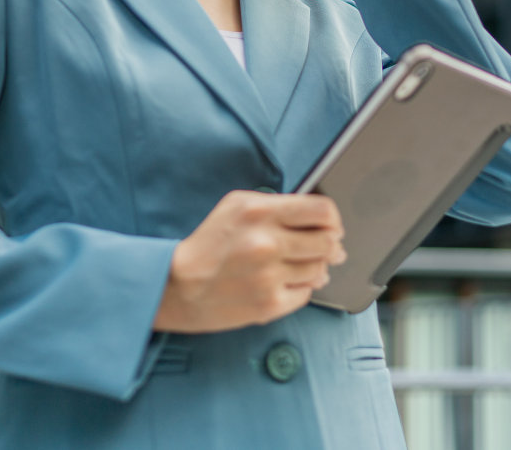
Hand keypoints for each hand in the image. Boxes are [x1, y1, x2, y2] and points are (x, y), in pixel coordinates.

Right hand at [153, 190, 345, 333]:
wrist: (178, 285)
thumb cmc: (210, 243)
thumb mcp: (237, 206)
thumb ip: (277, 205)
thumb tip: (320, 218)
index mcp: (260, 212)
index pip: (322, 211)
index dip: (333, 219)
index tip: (331, 225)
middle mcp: (267, 243)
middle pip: (328, 243)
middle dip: (330, 245)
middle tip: (326, 248)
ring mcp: (270, 277)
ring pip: (320, 270)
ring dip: (316, 267)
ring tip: (300, 265)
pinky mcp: (269, 305)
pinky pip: (307, 294)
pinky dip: (301, 287)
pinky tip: (286, 282)